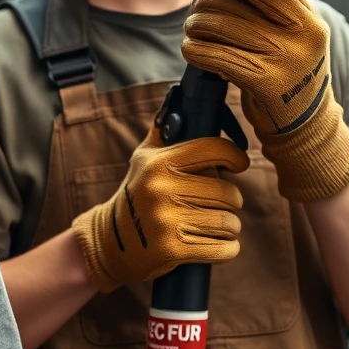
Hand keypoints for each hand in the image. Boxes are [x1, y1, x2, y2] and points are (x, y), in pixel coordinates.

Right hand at [71, 125, 249, 293]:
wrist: (111, 241)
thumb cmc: (136, 195)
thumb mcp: (142, 159)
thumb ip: (164, 132)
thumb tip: (181, 98)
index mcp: (159, 163)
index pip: (214, 149)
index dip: (234, 157)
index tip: (237, 165)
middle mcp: (162, 189)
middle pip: (229, 193)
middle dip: (230, 201)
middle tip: (219, 204)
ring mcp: (167, 221)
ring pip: (230, 222)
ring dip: (229, 227)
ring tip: (214, 225)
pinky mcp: (174, 250)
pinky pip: (225, 248)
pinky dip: (227, 249)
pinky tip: (214, 244)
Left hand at [181, 0, 348, 200]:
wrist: (306, 123)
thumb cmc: (289, 70)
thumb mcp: (295, 34)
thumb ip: (274, 5)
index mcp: (308, 16)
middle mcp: (301, 34)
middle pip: (236, 1)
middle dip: (205, 1)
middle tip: (198, 10)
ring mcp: (285, 59)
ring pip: (220, 26)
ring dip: (195, 25)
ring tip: (192, 29)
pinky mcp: (265, 83)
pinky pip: (215, 56)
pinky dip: (194, 49)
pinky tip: (190, 49)